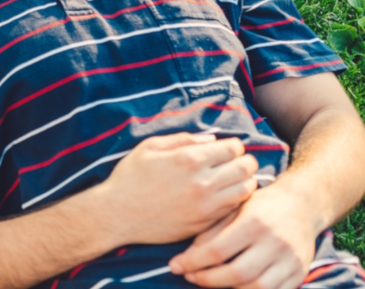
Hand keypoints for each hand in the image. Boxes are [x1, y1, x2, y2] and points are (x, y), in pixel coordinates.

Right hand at [95, 133, 258, 245]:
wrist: (117, 214)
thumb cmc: (130, 177)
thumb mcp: (149, 147)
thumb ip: (183, 139)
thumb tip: (212, 140)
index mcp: (189, 159)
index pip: (234, 148)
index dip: (234, 146)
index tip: (227, 149)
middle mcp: (202, 183)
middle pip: (246, 168)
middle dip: (244, 162)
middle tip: (236, 163)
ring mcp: (206, 206)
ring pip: (246, 190)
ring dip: (244, 182)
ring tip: (232, 180)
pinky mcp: (205, 224)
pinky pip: (234, 209)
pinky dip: (236, 201)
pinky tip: (224, 196)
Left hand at [168, 183, 318, 288]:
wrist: (301, 205)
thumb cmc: (259, 206)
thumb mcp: (233, 209)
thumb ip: (211, 232)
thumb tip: (187, 258)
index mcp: (253, 222)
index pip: (218, 250)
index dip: (193, 262)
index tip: (175, 266)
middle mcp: (274, 242)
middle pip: (237, 273)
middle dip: (208, 280)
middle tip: (191, 277)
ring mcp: (290, 260)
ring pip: (257, 288)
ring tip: (211, 281)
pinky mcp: (300, 273)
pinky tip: (236, 287)